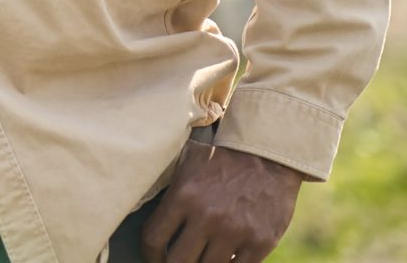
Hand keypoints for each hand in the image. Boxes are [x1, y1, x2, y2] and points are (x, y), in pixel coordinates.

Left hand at [141, 142, 303, 262]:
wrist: (268, 155)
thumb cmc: (221, 159)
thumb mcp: (188, 162)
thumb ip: (167, 186)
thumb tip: (138, 200)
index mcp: (184, 195)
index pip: (153, 239)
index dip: (149, 255)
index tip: (154, 257)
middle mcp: (207, 216)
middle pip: (177, 262)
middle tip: (176, 260)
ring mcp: (235, 231)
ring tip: (201, 257)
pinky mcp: (260, 242)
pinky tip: (225, 258)